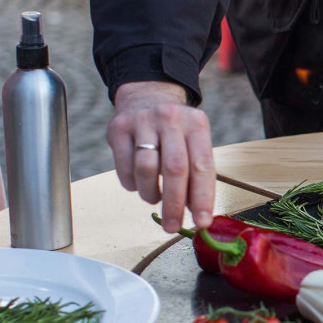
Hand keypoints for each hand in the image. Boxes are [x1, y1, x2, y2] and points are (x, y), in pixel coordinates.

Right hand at [107, 81, 215, 232]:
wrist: (146, 96)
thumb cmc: (175, 131)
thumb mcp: (193, 143)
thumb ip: (196, 176)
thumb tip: (197, 214)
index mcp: (196, 124)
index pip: (202, 166)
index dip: (203, 198)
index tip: (202, 222)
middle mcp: (171, 119)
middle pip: (174, 169)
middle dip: (174, 204)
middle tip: (172, 226)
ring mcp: (143, 121)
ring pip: (146, 169)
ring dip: (151, 194)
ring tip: (154, 198)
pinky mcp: (119, 128)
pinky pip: (124, 168)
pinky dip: (133, 185)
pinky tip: (139, 182)